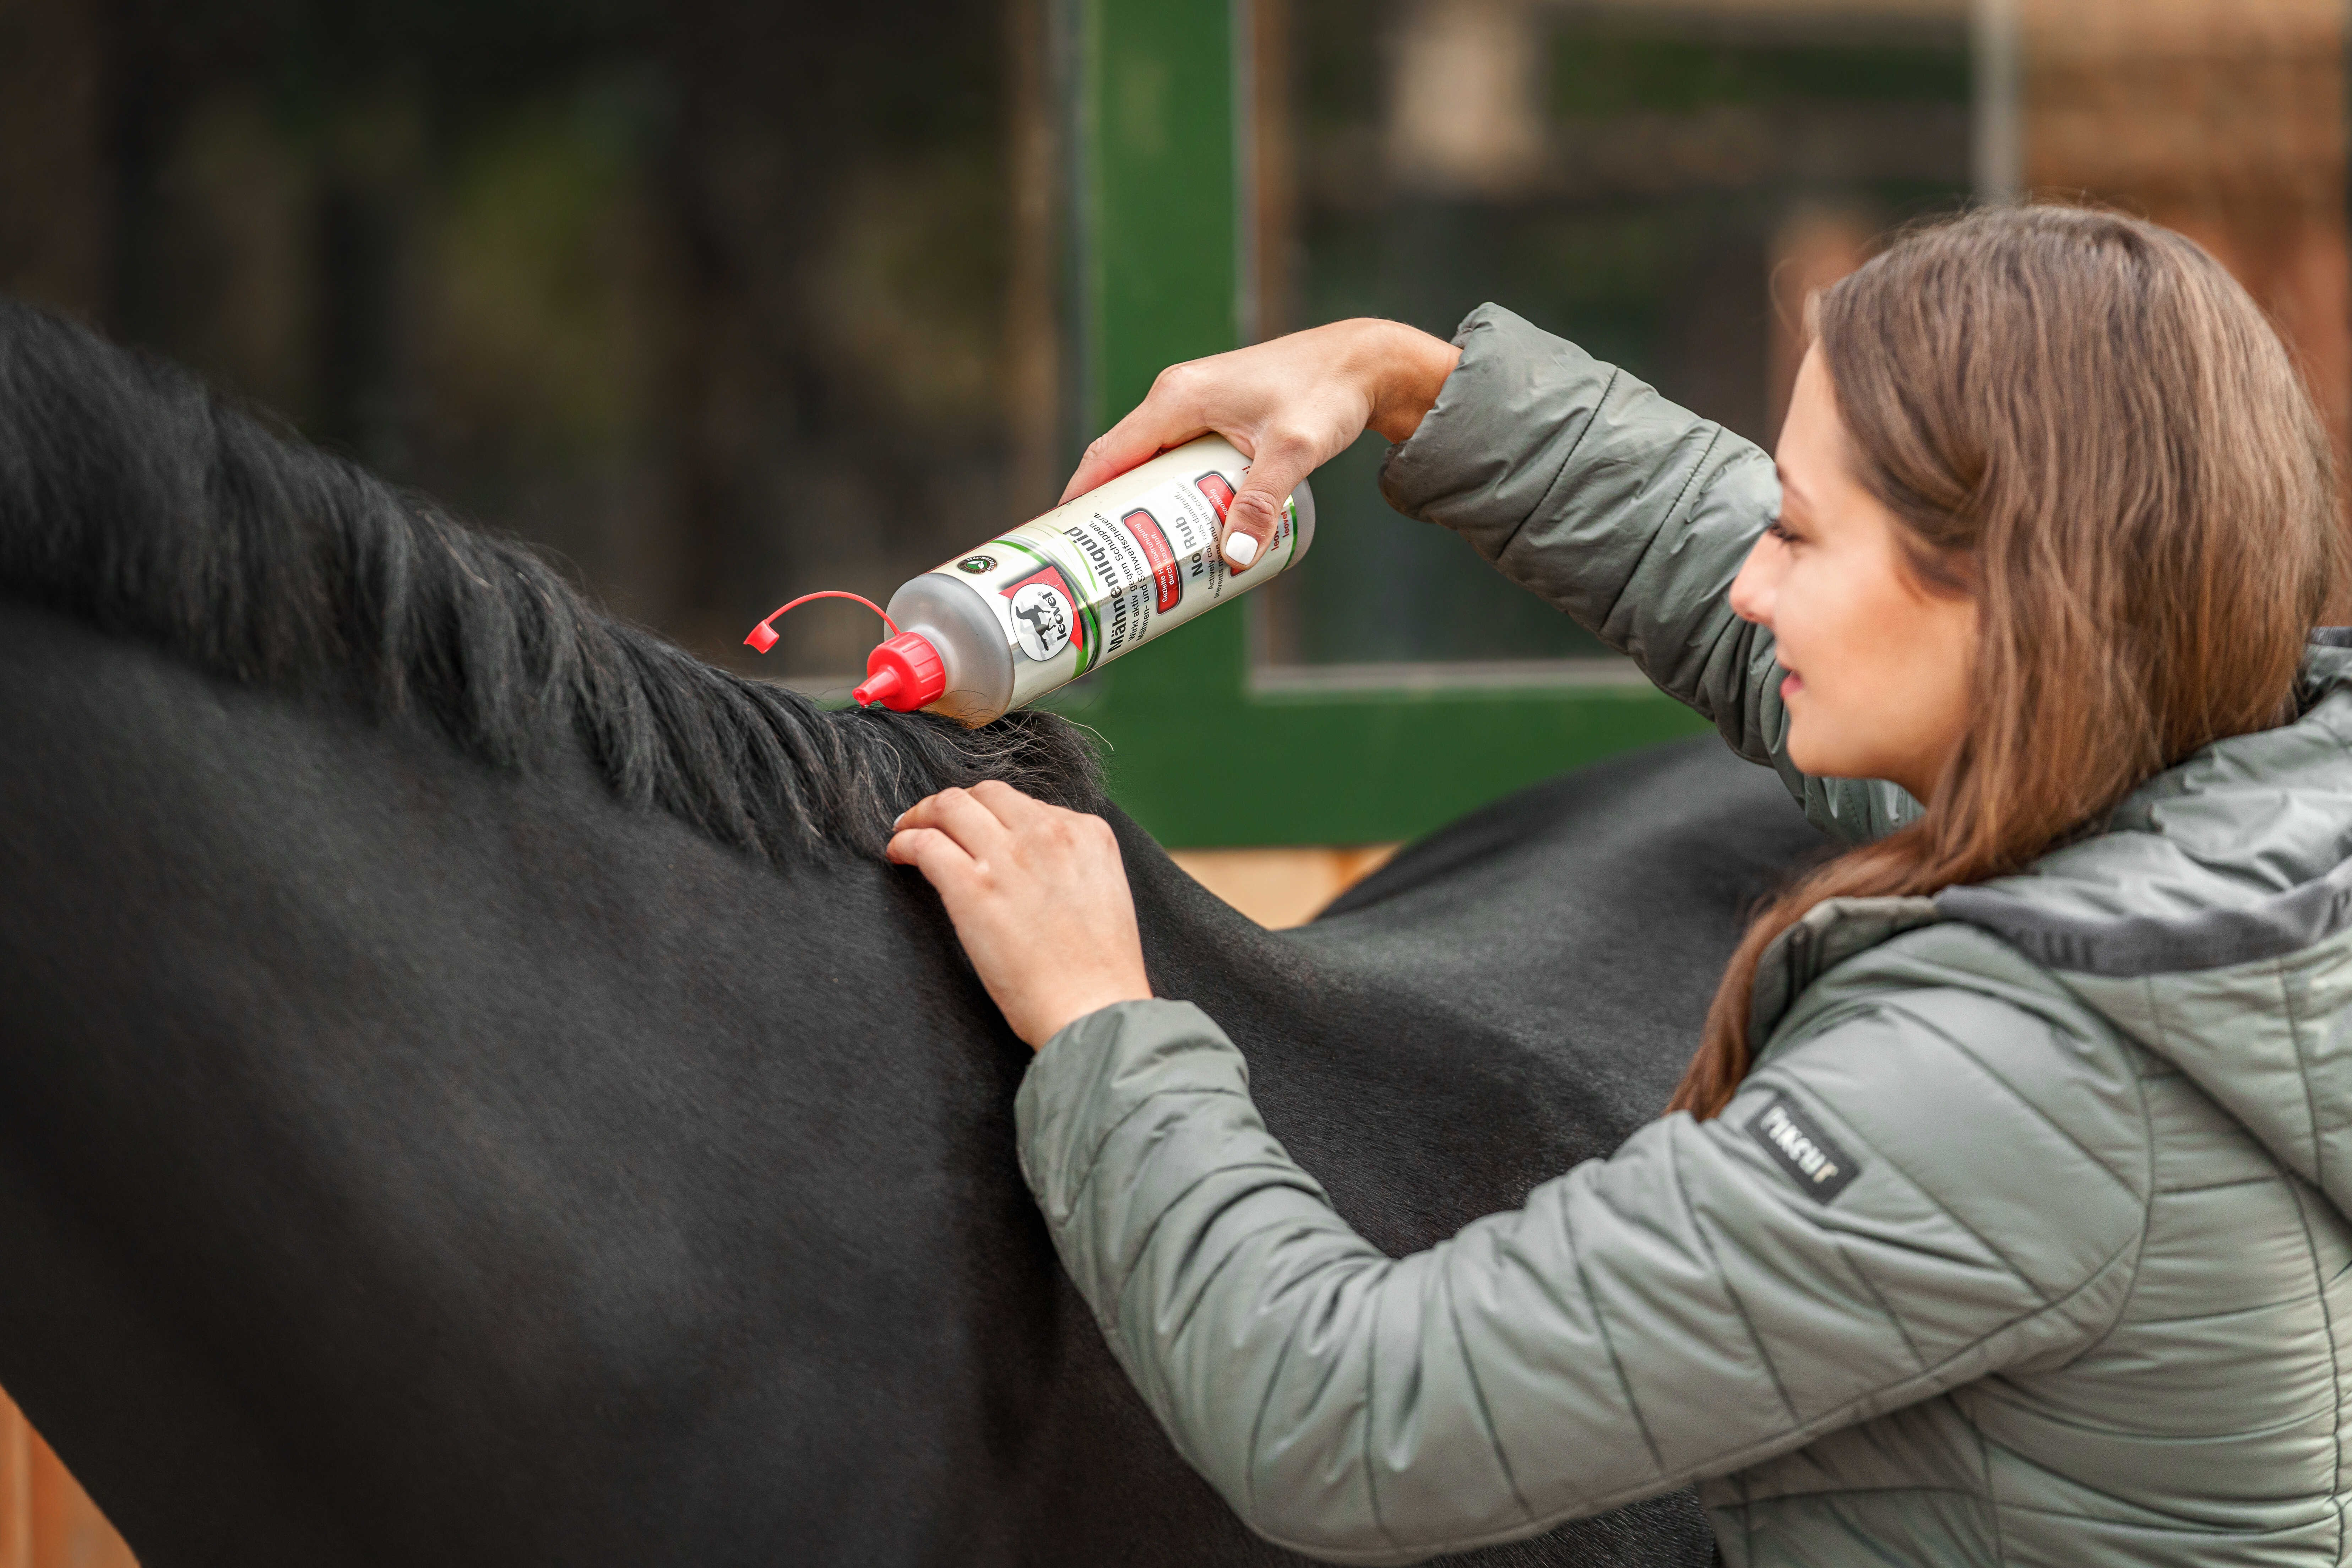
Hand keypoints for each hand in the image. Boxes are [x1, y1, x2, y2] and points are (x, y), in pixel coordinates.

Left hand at [886, 781, 1152, 1048]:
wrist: (1094, 1008)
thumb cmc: (1102, 971)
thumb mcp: (1105, 895)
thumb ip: (1072, 866)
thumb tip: (1035, 864)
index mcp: (1088, 833)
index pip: (1028, 804)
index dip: (996, 816)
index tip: (979, 830)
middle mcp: (1048, 832)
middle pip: (987, 793)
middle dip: (958, 804)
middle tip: (937, 821)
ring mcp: (1008, 856)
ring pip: (951, 806)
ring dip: (923, 813)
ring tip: (907, 829)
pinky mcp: (972, 886)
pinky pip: (926, 843)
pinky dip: (906, 841)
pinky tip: (899, 853)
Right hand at [1060, 317, 1461, 569]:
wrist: (1363, 363)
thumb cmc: (1325, 395)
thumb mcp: (1293, 452)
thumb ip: (1262, 502)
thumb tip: (1233, 556)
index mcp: (1177, 398)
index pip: (1109, 453)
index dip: (1080, 497)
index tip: (1059, 539)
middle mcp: (1177, 396)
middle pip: (1122, 461)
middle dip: (1105, 511)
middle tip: (1096, 563)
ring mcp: (1195, 404)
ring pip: (1150, 461)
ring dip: (1138, 504)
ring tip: (1131, 555)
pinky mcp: (1216, 415)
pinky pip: (1174, 457)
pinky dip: (1166, 491)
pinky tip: (1173, 525)